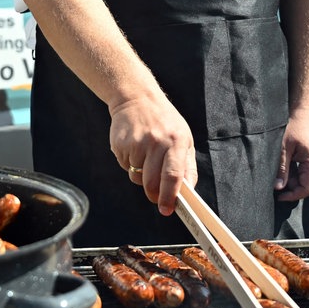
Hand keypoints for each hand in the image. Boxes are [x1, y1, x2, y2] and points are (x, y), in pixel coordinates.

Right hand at [108, 95, 195, 216]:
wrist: (136, 98)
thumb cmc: (164, 122)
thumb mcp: (184, 138)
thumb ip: (187, 166)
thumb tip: (188, 192)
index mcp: (176, 141)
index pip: (173, 175)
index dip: (169, 196)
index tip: (167, 209)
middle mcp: (156, 141)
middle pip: (151, 182)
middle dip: (153, 195)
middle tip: (155, 197)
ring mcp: (137, 142)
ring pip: (137, 177)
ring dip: (141, 176)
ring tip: (145, 157)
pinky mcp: (120, 144)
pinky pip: (125, 167)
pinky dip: (130, 165)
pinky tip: (134, 149)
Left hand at [275, 110, 308, 200]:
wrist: (304, 112)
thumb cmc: (294, 127)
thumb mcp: (283, 148)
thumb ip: (282, 169)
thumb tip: (278, 188)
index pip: (307, 189)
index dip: (292, 196)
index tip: (279, 196)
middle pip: (307, 186)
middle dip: (291, 187)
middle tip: (276, 180)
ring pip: (306, 179)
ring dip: (293, 179)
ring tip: (281, 168)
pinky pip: (307, 172)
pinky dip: (296, 172)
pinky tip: (287, 164)